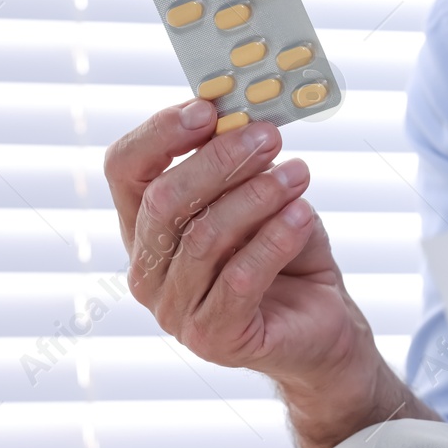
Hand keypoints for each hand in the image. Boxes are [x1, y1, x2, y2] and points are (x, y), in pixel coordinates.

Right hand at [105, 99, 421, 447]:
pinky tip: (303, 215)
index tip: (208, 107)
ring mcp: (174, 311)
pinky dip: (275, 239)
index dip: (161, 133)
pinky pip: (240, 278)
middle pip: (164, 201)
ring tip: (298, 173)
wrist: (321, 327)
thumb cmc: (285, 254)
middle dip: (219, 160)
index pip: (125, 170)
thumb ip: (241, 165)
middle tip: (267, 136)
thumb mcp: (260, 198)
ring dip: (257, 196)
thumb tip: (244, 117)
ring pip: (205, 237)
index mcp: (145, 229)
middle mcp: (148, 270)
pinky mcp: (214, 339)